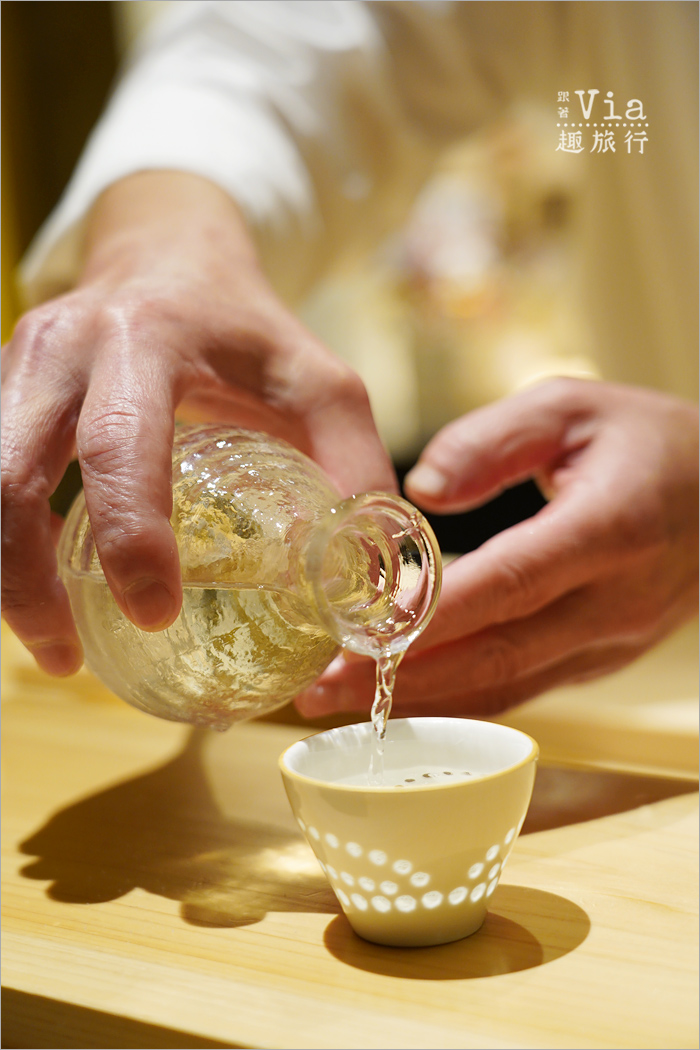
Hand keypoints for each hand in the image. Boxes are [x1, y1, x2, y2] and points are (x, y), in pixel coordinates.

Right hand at [1, 171, 395, 675]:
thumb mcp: (322, 381)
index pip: (119, 446)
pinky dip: (1, 543)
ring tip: (55, 648)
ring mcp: (16, 367)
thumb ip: (354, 468)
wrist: (167, 253)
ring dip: (3, 574)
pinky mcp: (0, 390)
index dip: (129, 537)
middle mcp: (63, 349)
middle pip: (6, 476)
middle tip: (71, 663)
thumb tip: (364, 579)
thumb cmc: (249, 327)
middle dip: (25, 581)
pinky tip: (40, 593)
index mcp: (147, 339)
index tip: (153, 615)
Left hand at [296, 378, 698, 718]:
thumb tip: (421, 490)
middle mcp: (616, 601)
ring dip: (423, 700)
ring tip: (338, 704)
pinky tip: (405, 697)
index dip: (432, 613)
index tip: (355, 633)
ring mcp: (614, 642)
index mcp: (611, 527)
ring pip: (508, 686)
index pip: (511, 580)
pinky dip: (461, 699)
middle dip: (402, 676)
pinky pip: (525, 688)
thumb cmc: (649, 441)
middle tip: (318, 687)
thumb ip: (492, 440)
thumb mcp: (573, 406)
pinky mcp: (603, 660)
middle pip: (498, 653)